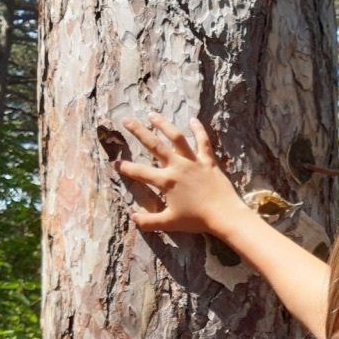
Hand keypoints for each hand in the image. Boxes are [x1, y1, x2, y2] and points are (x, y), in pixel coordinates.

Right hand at [116, 114, 250, 236]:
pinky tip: (193, 119)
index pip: (140, 172)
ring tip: (152, 115)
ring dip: (163, 124)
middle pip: (154, 145)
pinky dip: (198, 129)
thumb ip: (149, 221)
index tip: (114, 163)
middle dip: (138, 131)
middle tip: (125, 120)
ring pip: (176, 137)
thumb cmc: (196, 220)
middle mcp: (177, 166)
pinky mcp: (208, 161)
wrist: (224, 215)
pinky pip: (203, 141)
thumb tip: (132, 218)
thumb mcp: (169, 223)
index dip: (125, 168)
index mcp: (166, 181)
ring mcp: (193, 161)